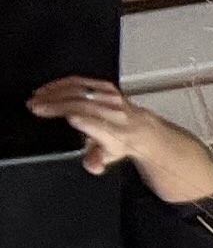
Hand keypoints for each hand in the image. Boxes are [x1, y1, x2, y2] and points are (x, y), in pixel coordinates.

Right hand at [23, 79, 212, 201]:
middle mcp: (115, 113)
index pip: (96, 123)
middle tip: (34, 106)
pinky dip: (63, 83)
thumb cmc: (121, 143)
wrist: (142, 128)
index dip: (79, 120)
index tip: (61, 117)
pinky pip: (84, 81)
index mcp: (115, 131)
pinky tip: (49, 87)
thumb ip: (97, 161)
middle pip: (82, 104)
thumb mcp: (108, 157)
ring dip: (55, 92)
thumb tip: (93, 165)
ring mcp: (112, 98)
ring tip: (37, 96)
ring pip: (81, 91)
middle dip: (56, 104)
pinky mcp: (108, 87)